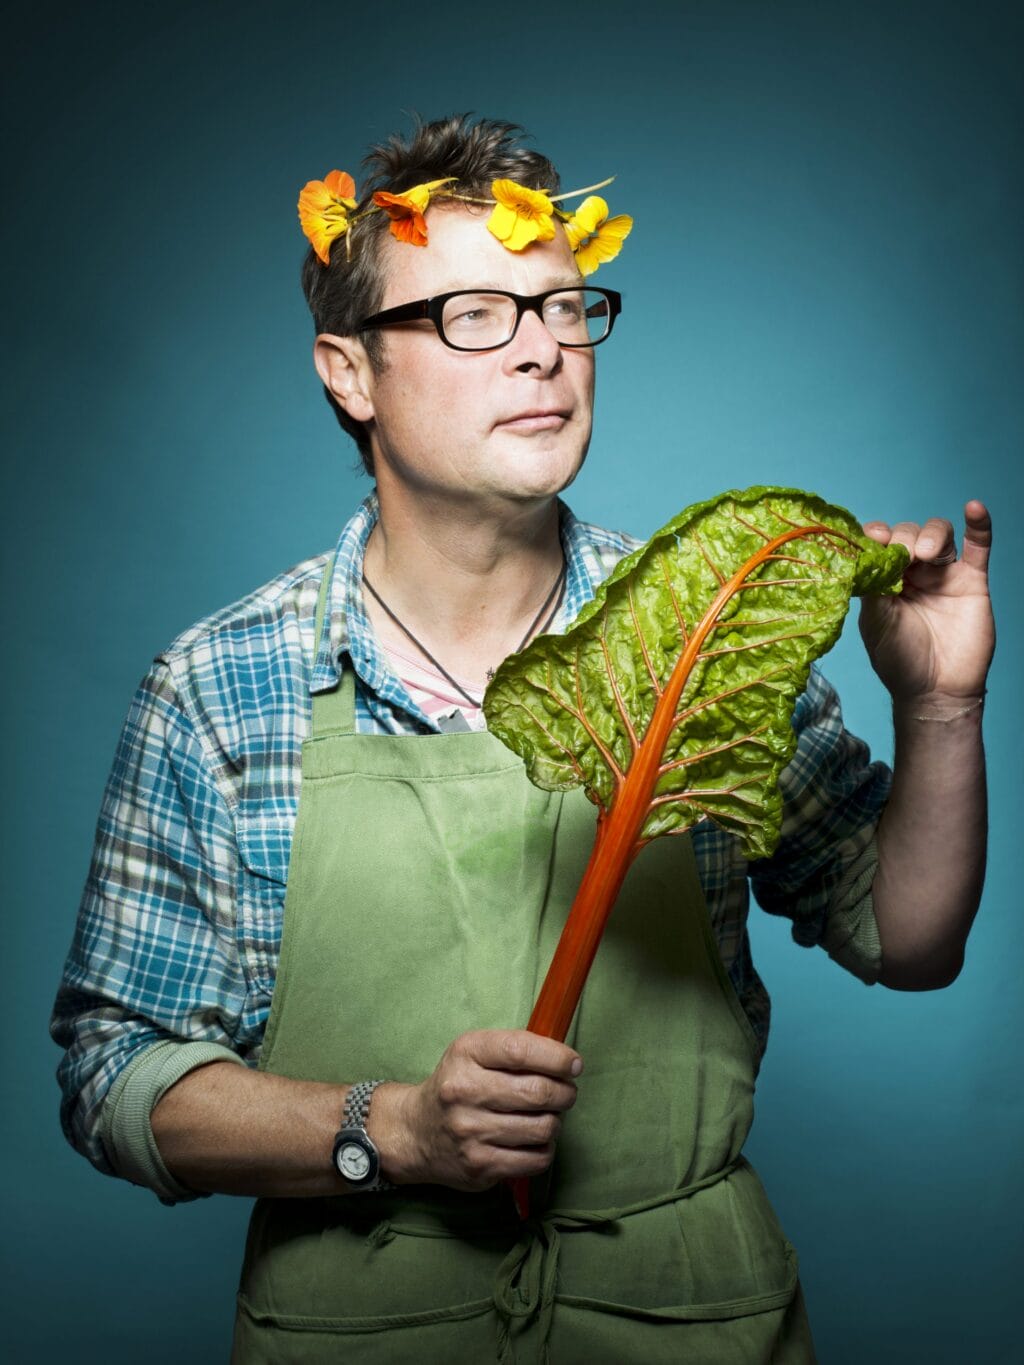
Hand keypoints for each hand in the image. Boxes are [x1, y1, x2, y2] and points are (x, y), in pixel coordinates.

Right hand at [383, 1029, 580, 1191]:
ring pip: (542, 1127)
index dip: (556, 1057)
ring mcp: (471, 1131)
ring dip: (555, 1122)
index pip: (520, 1050)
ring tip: (547, 1116)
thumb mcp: (474, 1052)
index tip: (574, 1065)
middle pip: (538, 1091)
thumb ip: (516, 1049)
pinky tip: (535, 1140)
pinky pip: (535, 1159)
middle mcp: (465, 1091)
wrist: (416, 1132)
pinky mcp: (479, 1165)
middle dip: (565, 1093)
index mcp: (466, 1054)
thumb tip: (567, 1061)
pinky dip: (545, 1149)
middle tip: (566, 1093)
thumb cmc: (457, 1085)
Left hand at [858, 500, 993, 707]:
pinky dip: (980, 525)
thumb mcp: (876, 622)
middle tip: (902, 556)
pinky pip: (979, 546)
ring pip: (939, 535)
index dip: (875, 536)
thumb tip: (865, 555)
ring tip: (925, 553)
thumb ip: (873, 587)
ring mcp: (943, 575)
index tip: (872, 538)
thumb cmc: (900, 660)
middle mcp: (912, 572)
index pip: (878, 545)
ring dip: (930, 535)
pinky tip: (974, 508)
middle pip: (908, 534)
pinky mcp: (972, 581)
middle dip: (903, 539)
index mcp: (884, 580)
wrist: (934, 691)